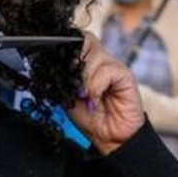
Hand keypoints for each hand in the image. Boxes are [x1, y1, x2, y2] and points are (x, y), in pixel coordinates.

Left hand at [66, 34, 145, 154]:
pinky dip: (95, 86)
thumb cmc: (89, 116)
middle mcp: (99, 59)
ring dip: (83, 77)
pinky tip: (94, 99)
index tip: (54, 62)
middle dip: (73, 59)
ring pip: (94, 54)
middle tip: (70, 80)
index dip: (63, 47)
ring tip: (83, 95)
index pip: (74, 40)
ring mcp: (113, 65)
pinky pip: (107, 71)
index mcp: (85, 61)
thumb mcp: (67, 94)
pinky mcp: (125, 75)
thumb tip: (53, 64)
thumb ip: (62, 78)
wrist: (108, 137)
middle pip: (85, 39)